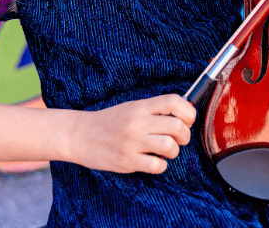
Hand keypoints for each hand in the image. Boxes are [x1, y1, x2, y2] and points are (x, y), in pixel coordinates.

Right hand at [69, 94, 195, 173]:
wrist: (80, 135)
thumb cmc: (109, 122)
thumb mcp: (131, 108)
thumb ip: (155, 110)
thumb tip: (185, 115)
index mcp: (140, 106)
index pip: (173, 101)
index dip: (188, 111)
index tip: (187, 120)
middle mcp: (137, 122)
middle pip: (177, 126)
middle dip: (185, 136)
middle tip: (179, 139)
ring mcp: (132, 142)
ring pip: (170, 147)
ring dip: (173, 151)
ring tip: (165, 151)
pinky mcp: (127, 161)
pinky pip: (157, 166)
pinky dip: (161, 165)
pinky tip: (154, 161)